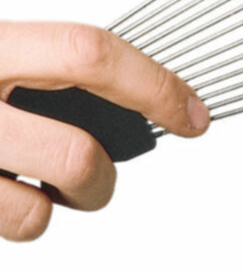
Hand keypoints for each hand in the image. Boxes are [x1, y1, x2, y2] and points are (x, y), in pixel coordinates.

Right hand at [0, 22, 209, 240]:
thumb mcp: (2, 49)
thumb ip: (49, 63)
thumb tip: (137, 87)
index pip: (92, 54)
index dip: (153, 84)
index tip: (194, 114)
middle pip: (74, 156)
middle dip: (104, 179)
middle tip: (102, 174)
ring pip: (34, 214)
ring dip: (54, 210)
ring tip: (38, 189)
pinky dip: (13, 221)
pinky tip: (1, 193)